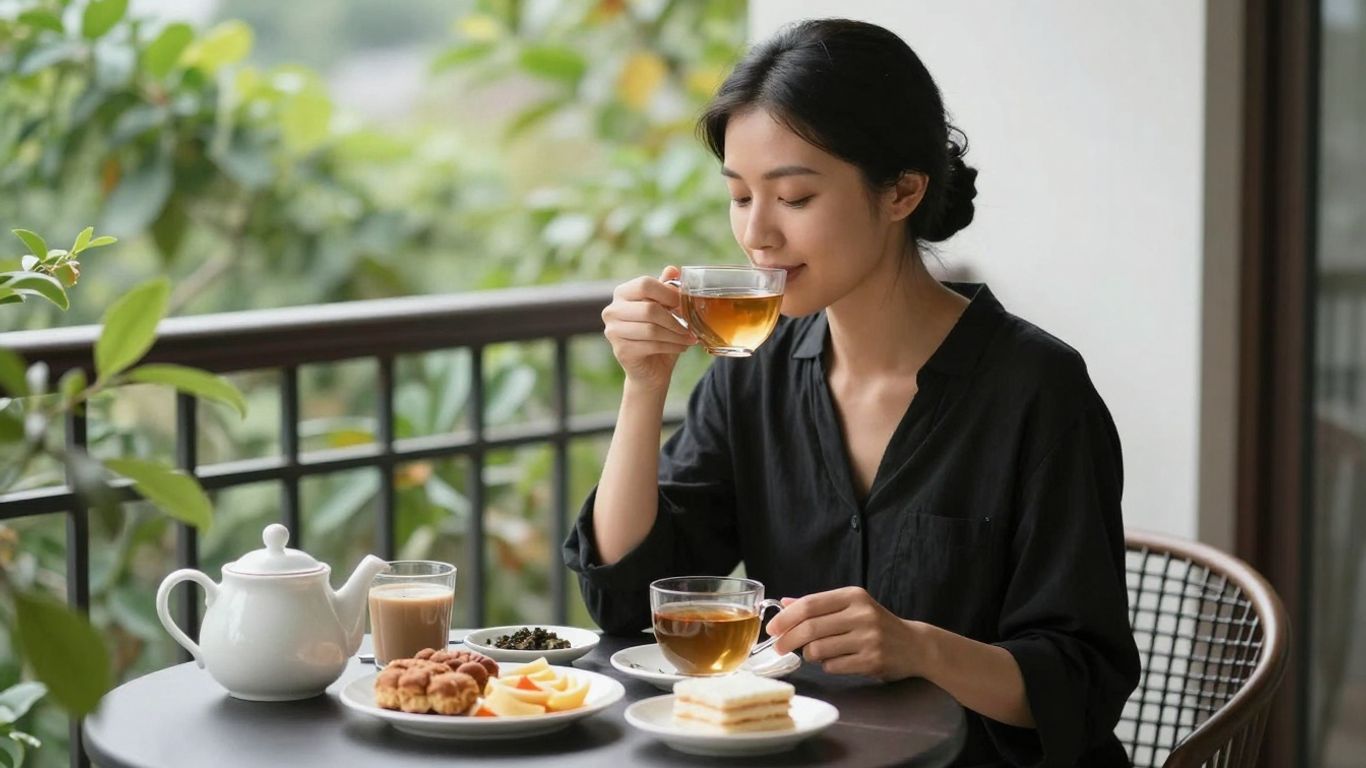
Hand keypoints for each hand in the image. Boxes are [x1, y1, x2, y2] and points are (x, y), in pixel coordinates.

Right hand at [601, 266, 696, 391]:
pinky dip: (672, 346)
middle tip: (691, 325)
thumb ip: (666, 289)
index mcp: (622, 293)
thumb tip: (673, 269)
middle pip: (649, 308)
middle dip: (675, 318)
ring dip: (676, 334)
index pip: (644, 284)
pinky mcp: (621, 351)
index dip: (668, 292)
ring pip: (651, 329)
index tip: (684, 302)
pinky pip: (652, 345)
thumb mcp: (665, 308)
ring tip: (690, 337)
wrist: (651, 368)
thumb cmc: (660, 333)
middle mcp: (612, 310)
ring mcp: (613, 332)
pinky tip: (682, 347)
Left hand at [766, 587, 920, 680]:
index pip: (810, 604)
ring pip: (819, 649)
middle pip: (810, 627)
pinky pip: (833, 666)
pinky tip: (835, 661)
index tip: (772, 628)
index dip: (786, 618)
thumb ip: (818, 605)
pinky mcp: (872, 660)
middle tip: (778, 647)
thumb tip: (784, 603)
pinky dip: (827, 666)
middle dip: (788, 639)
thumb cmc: (876, 625)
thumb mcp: (851, 607)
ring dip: (810, 654)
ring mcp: (868, 638)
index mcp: (853, 596)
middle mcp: (862, 614)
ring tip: (815, 653)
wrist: (915, 645)